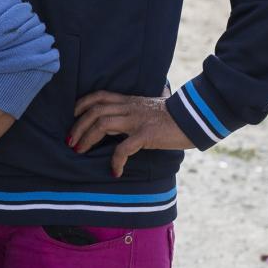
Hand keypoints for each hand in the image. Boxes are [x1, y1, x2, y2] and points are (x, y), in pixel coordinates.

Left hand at [69, 91, 193, 177]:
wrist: (196, 118)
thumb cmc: (175, 117)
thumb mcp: (151, 108)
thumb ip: (137, 110)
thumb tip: (127, 118)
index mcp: (130, 101)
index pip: (100, 96)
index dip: (82, 104)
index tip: (72, 116)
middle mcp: (130, 108)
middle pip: (95, 111)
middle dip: (78, 126)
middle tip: (71, 142)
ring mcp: (137, 120)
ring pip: (103, 124)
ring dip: (87, 139)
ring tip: (80, 152)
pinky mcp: (146, 134)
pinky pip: (124, 148)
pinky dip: (116, 160)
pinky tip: (115, 171)